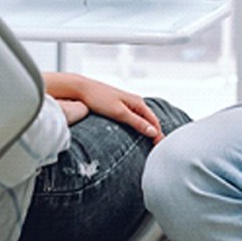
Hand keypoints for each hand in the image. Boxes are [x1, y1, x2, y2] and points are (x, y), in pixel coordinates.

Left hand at [43, 72, 163, 143]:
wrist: (82, 89)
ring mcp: (127, 104)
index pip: (154, 121)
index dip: (159, 135)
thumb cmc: (99, 99)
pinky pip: (133, 118)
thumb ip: (137, 122)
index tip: (160, 149)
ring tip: (148, 146)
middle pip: (149, 120)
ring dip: (146, 131)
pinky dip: (138, 127)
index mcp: (138, 102)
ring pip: (141, 119)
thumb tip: (154, 132)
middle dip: (154, 134)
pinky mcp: (119, 106)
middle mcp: (135, 102)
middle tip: (155, 151)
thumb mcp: (119, 113)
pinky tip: (134, 135)